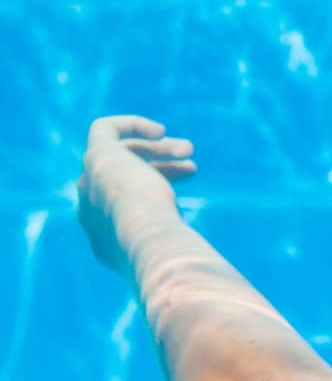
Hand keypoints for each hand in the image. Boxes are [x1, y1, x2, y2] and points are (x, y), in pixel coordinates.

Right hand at [77, 115, 196, 271]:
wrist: (146, 240)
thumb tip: (191, 253)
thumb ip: (174, 249)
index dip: (157, 193)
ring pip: (120, 156)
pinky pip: (104, 130)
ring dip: (157, 150)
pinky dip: (131, 125)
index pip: (126, 208)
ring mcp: (90, 183)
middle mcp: (90, 212)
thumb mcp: (172, 255)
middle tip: (192, 166)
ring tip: (189, 149)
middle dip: (160, 168)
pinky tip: (160, 130)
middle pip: (123, 180)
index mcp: (103, 241)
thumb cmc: (166, 253)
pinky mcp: (96, 157)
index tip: (186, 193)